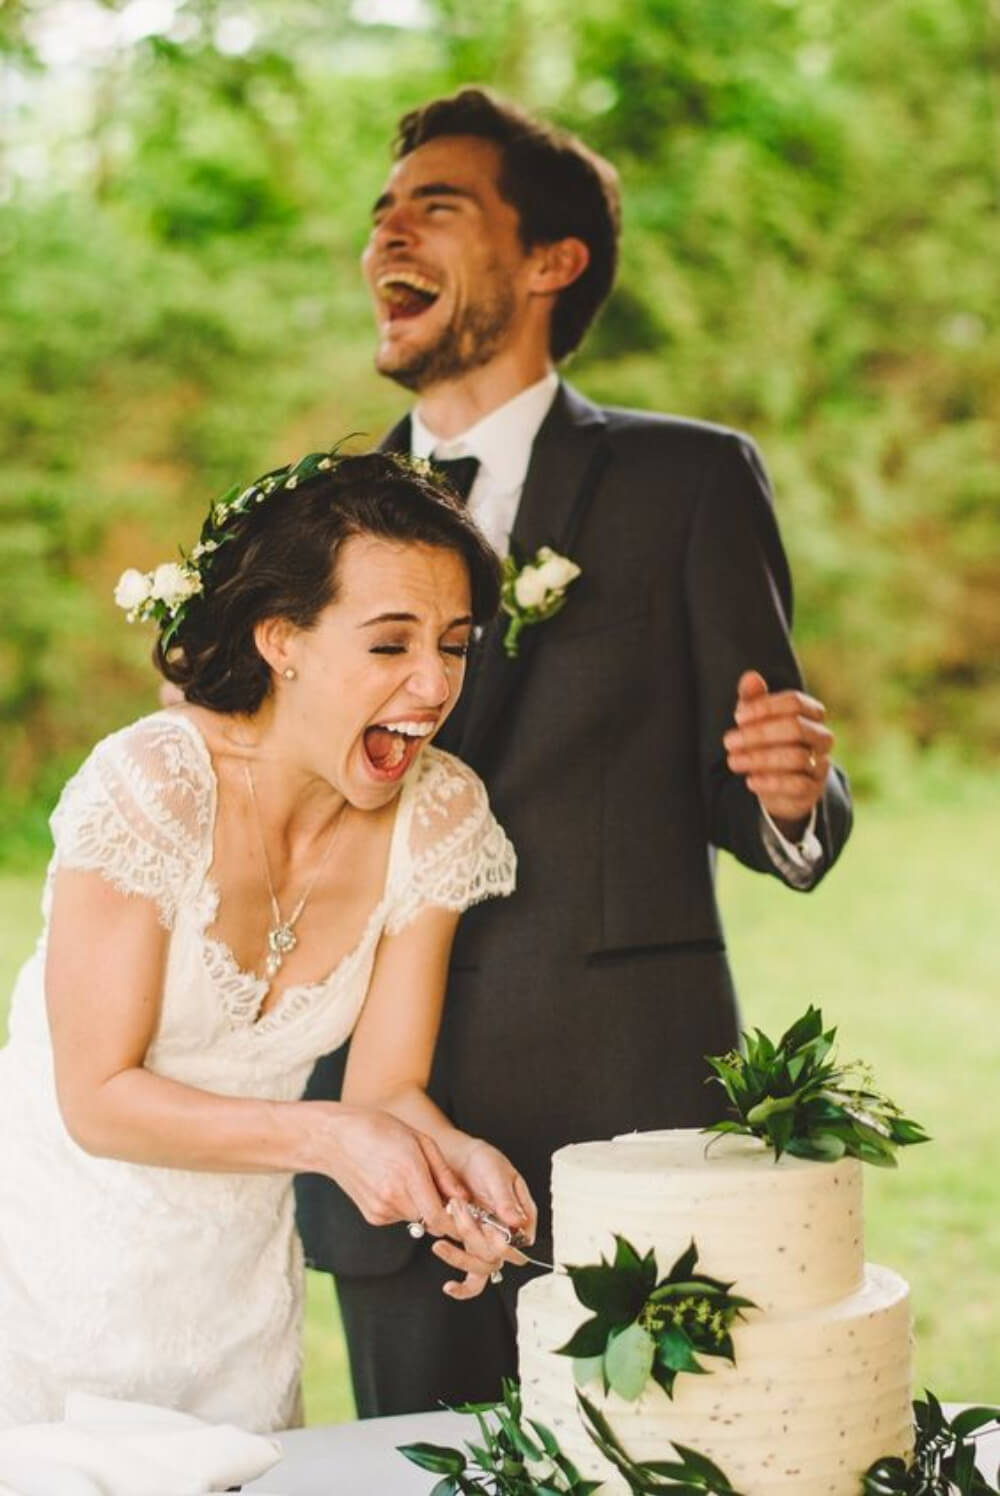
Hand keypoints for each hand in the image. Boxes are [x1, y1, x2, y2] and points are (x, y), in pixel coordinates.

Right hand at [317, 1106, 463, 1238]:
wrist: (334, 1138)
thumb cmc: (380, 1129)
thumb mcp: (420, 1140)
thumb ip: (443, 1173)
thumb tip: (463, 1198)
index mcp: (408, 1174)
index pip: (439, 1217)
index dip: (456, 1220)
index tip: (464, 1211)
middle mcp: (393, 1197)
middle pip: (430, 1221)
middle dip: (441, 1211)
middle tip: (441, 1190)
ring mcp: (380, 1209)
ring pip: (416, 1219)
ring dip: (421, 1207)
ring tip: (410, 1178)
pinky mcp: (372, 1216)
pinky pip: (399, 1217)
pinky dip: (404, 1206)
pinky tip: (393, 1184)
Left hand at [431, 1139, 537, 1300]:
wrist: (458, 1159)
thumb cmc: (483, 1161)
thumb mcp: (497, 1173)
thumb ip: (505, 1198)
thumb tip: (517, 1220)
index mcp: (522, 1215)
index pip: (519, 1242)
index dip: (501, 1242)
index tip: (484, 1227)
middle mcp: (508, 1233)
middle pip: (497, 1256)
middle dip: (474, 1239)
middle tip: (458, 1212)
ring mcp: (489, 1241)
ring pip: (483, 1267)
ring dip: (461, 1257)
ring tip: (442, 1240)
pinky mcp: (471, 1247)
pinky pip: (473, 1276)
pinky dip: (462, 1286)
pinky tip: (450, 1286)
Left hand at [723, 670, 833, 833]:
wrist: (781, 787)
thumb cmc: (768, 744)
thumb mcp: (757, 720)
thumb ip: (754, 699)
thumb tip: (750, 677)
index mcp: (811, 714)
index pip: (794, 702)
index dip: (765, 707)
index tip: (737, 717)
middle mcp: (821, 737)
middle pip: (795, 727)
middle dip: (758, 733)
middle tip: (729, 741)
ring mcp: (820, 764)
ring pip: (796, 757)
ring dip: (759, 758)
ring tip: (733, 761)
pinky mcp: (814, 789)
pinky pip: (798, 785)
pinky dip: (771, 782)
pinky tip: (750, 781)